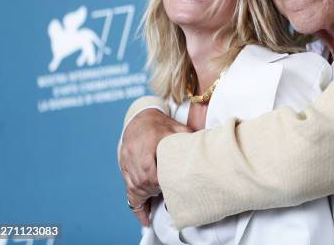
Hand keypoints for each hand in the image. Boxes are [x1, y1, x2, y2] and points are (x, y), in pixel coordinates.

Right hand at [119, 108, 189, 225]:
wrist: (139, 119)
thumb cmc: (160, 124)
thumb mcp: (176, 127)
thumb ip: (188, 137)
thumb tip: (208, 145)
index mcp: (146, 147)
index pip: (150, 172)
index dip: (160, 183)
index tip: (172, 188)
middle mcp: (133, 157)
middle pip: (142, 183)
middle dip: (155, 191)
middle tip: (170, 195)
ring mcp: (127, 164)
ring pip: (134, 188)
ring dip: (147, 198)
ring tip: (159, 204)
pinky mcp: (124, 169)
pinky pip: (128, 190)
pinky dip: (137, 203)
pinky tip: (144, 215)